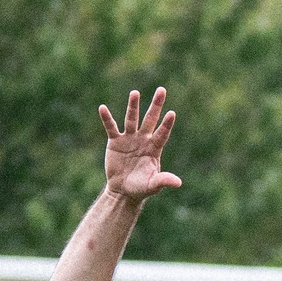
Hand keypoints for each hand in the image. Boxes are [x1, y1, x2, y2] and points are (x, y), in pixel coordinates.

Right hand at [100, 88, 182, 202]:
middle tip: (162, 90)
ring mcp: (129, 138)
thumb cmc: (140, 188)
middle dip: (156, 105)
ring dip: (133, 106)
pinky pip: (111, 127)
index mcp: (154, 148)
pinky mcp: (115, 141)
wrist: (123, 190)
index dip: (166, 124)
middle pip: (150, 119)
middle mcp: (143, 139)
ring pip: (131, 119)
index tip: (171, 113)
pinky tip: (103, 108)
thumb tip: (178, 183)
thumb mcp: (152, 185)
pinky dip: (107, 118)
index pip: (162, 134)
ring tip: (135, 93)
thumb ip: (163, 181)